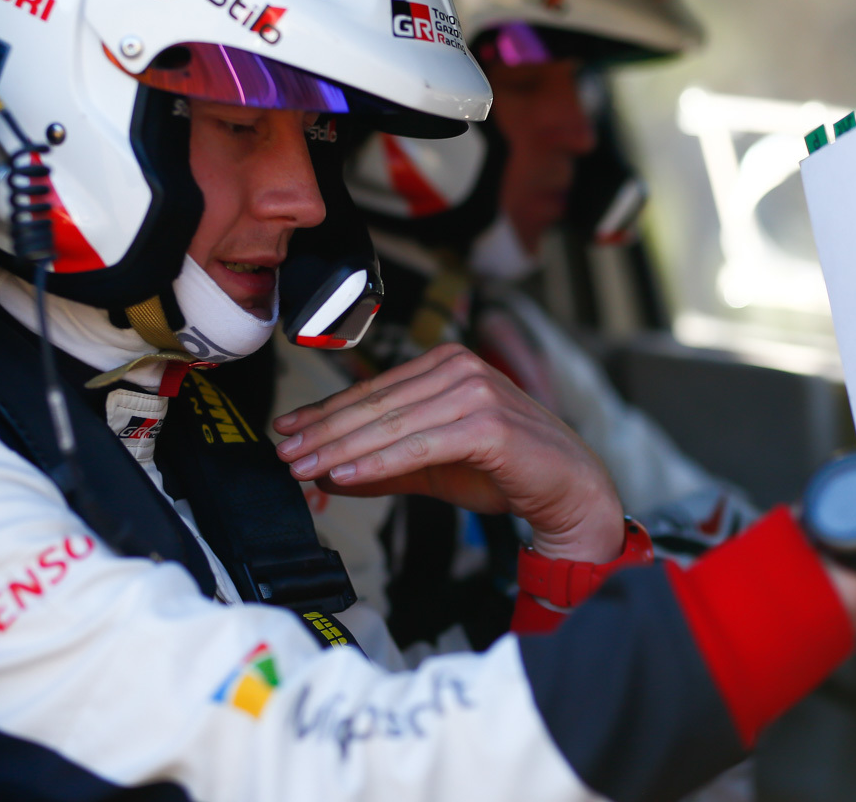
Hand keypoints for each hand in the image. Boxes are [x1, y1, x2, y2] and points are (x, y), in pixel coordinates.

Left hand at [273, 342, 624, 561]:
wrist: (570, 490)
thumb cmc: (506, 471)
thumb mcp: (432, 466)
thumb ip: (382, 464)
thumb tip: (325, 471)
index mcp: (446, 365)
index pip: (373, 391)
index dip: (326, 413)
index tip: (288, 431)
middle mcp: (459, 369)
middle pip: (375, 405)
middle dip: (324, 431)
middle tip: (285, 453)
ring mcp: (475, 393)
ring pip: (391, 424)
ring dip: (340, 448)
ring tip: (303, 466)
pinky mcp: (488, 424)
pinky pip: (418, 445)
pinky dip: (378, 462)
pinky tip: (345, 474)